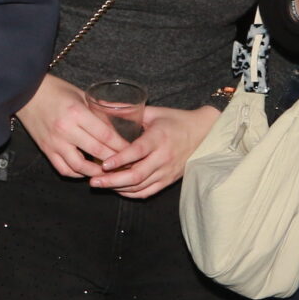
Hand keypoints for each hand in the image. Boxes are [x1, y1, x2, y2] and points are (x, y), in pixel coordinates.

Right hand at [15, 74, 124, 177]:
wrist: (25, 92)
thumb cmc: (55, 90)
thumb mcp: (80, 94)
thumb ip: (98, 111)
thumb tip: (119, 124)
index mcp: (77, 113)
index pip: (105, 135)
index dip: (122, 146)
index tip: (134, 151)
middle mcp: (66, 130)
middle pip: (97, 152)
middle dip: (115, 161)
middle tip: (127, 165)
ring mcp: (55, 142)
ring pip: (80, 166)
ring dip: (96, 172)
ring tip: (108, 172)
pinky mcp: (46, 150)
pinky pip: (64, 169)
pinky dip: (77, 173)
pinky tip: (86, 171)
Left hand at [89, 104, 219, 197]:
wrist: (203, 133)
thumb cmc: (175, 120)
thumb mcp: (154, 112)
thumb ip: (130, 111)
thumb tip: (104, 106)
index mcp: (159, 138)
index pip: (138, 151)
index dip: (120, 159)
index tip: (104, 164)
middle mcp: (163, 157)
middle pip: (137, 175)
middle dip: (113, 181)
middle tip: (94, 181)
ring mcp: (167, 171)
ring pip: (140, 186)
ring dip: (119, 188)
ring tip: (101, 184)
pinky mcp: (169, 180)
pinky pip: (148, 192)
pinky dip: (131, 193)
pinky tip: (118, 189)